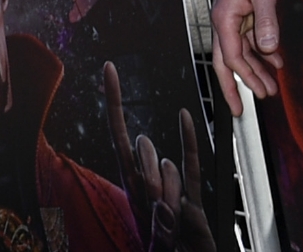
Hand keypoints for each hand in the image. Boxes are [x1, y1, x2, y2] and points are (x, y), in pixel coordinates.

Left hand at [104, 63, 215, 251]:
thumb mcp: (158, 250)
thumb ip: (160, 231)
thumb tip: (164, 205)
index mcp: (130, 189)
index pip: (118, 135)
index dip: (114, 102)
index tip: (109, 68)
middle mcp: (145, 181)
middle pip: (144, 156)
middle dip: (151, 180)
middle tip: (159, 211)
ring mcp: (169, 185)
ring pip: (168, 166)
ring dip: (171, 191)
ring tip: (173, 220)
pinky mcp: (192, 196)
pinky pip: (192, 163)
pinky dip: (189, 139)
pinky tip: (184, 116)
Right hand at [212, 0, 284, 115]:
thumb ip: (266, 21)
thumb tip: (268, 49)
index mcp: (224, 18)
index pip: (232, 56)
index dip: (244, 77)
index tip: (255, 95)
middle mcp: (225, 21)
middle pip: (226, 61)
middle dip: (234, 85)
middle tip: (241, 109)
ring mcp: (233, 19)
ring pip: (240, 53)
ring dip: (253, 72)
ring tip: (269, 89)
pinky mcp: (243, 16)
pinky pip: (249, 41)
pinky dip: (261, 55)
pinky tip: (275, 62)